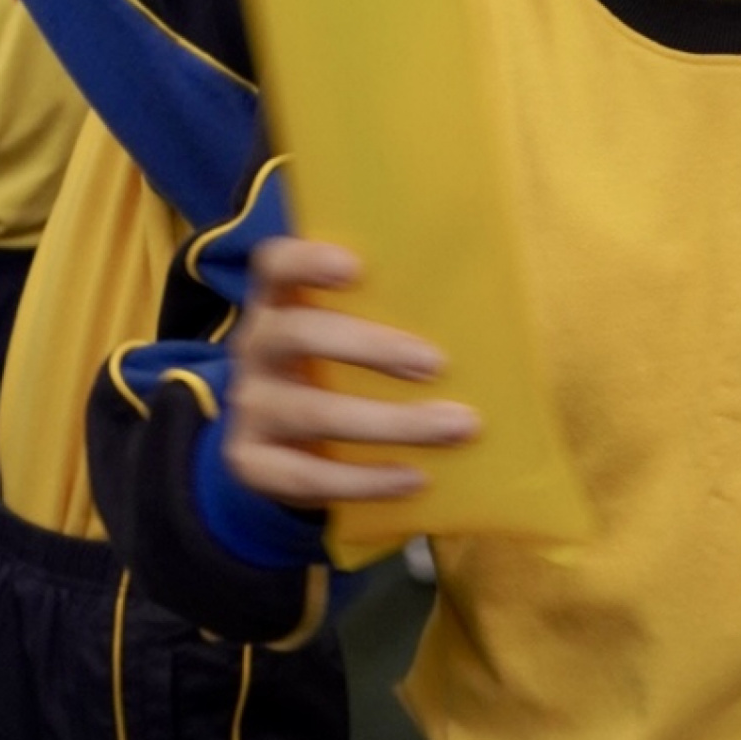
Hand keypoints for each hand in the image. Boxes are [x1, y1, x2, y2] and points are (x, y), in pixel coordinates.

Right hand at [225, 236, 480, 507]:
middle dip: (369, 347)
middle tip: (437, 364)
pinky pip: (307, 475)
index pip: (276, 264)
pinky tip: (415, 478)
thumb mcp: (354, 334)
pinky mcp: (251, 462)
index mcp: (280, 300)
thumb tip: (490, 304)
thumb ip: (395, 313)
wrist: (288, 447)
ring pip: (311, 412)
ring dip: (389, 422)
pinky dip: (366, 479)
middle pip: (297, 334)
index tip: (356, 267)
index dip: (308, 260)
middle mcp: (256, 345)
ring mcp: (250, 407)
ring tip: (454, 427)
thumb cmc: (345, 371)